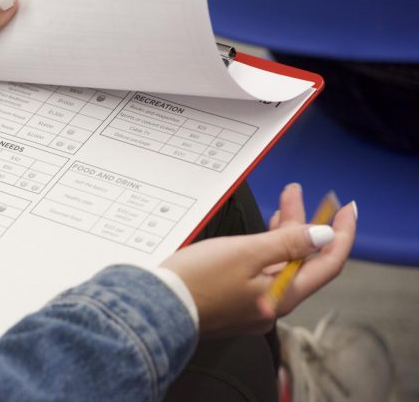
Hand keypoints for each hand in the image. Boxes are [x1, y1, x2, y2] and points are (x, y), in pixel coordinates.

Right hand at [160, 184, 356, 336]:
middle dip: (305, 225)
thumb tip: (322, 235)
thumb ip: (287, 243)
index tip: (344, 209)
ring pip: (282, 266)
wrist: (157, 308)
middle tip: (297, 194)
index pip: (327, 264)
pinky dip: (268, 251)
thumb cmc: (196, 281)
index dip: (341, 234)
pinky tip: (262, 236)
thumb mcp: (246, 253)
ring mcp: (253, 305)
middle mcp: (272, 304)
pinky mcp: (234, 303)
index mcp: (282, 295)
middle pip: (302, 262)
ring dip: (285, 234)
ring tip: (282, 206)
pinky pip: (263, 274)